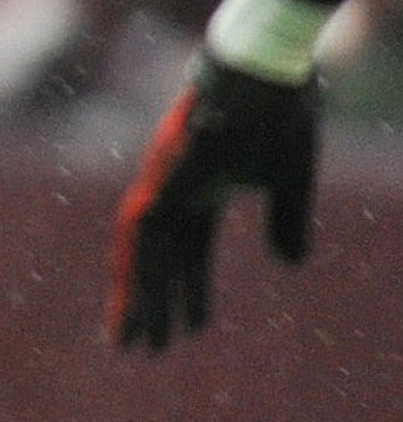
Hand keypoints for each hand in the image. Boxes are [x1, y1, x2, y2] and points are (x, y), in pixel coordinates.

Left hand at [107, 55, 320, 347]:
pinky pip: (139, 235)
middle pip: (157, 259)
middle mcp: (174, 190)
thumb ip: (286, 221)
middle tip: (139, 350)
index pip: (189, 251)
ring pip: (141, 254)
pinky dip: (136, 271)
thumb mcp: (289, 180)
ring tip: (131, 346)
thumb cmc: (282, 113)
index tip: (191, 330)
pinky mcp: (161, 179)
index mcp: (203, 189)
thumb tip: (288, 265)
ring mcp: (162, 183)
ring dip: (138, 300)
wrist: (267, 70)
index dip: (189, 290)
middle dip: (151, 304)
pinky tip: (134, 304)